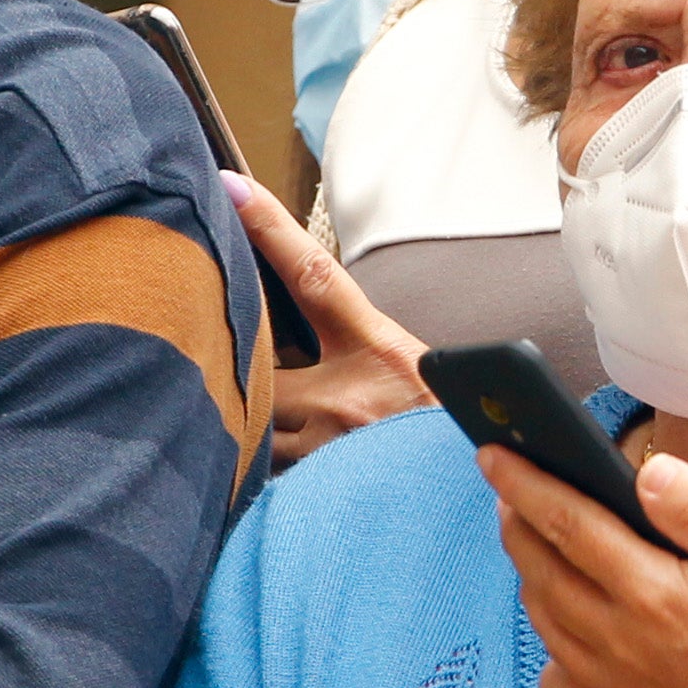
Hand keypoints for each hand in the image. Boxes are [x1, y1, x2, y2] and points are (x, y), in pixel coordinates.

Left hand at [227, 175, 428, 466]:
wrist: (468, 498)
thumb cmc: (444, 433)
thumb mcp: (415, 372)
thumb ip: (362, 349)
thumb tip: (304, 331)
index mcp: (379, 351)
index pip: (314, 277)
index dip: (271, 229)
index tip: (232, 189)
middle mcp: (349, 397)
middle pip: (257, 367)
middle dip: (241, 367)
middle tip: (219, 355)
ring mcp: (328, 449)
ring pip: (252, 425)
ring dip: (245, 424)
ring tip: (237, 424)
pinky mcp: (316, 494)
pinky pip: (264, 476)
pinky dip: (256, 471)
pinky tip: (246, 473)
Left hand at [486, 447, 687, 687]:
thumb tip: (647, 471)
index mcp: (652, 593)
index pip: (567, 524)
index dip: (525, 484)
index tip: (492, 453)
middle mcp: (621, 640)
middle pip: (542, 572)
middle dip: (515, 523)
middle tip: (504, 485)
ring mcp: (621, 682)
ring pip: (547, 617)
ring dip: (528, 571)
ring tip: (527, 536)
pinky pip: (566, 658)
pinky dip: (550, 618)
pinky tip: (563, 604)